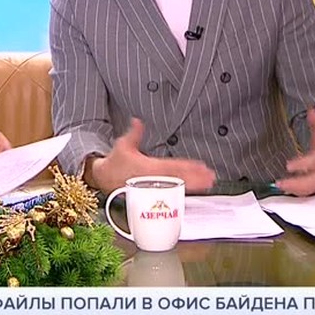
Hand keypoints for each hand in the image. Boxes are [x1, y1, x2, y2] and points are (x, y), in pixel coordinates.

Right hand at [89, 118, 215, 192]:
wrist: (104, 179)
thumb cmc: (115, 163)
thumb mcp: (123, 145)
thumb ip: (134, 133)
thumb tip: (137, 119)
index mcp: (148, 167)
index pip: (172, 167)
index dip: (188, 167)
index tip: (201, 167)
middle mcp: (153, 180)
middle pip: (179, 179)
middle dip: (196, 178)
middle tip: (211, 177)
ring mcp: (153, 189)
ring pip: (177, 188)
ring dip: (194, 186)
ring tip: (208, 184)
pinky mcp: (152, 195)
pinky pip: (171, 195)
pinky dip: (184, 193)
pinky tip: (195, 192)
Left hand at [275, 108, 314, 196]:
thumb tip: (311, 111)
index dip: (303, 164)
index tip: (288, 165)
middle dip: (297, 183)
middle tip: (281, 183)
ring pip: (312, 188)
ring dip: (296, 189)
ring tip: (281, 186)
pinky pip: (310, 190)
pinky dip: (298, 191)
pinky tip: (287, 189)